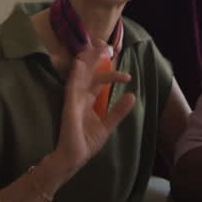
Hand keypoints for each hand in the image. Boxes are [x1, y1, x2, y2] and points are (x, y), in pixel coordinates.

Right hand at [53, 40, 135, 172]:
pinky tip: (81, 62)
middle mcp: (79, 96)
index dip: (112, 75)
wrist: (73, 157)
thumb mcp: (107, 126)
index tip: (128, 77)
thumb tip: (132, 95)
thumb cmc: (86, 143)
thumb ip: (118, 111)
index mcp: (87, 100)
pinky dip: (76, 73)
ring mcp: (73, 99)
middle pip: (88, 72)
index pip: (99, 81)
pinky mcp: (69, 104)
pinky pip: (72, 86)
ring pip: (79, 74)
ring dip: (86, 60)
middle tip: (105, 44)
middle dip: (95, 58)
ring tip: (93, 45)